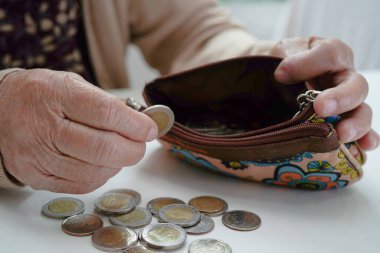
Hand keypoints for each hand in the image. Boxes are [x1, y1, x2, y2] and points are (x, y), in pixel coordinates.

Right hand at [0, 69, 157, 192]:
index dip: (135, 124)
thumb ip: (106, 103)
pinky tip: (103, 164)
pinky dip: (100, 176)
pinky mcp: (37, 176)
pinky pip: (80, 185)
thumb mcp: (72, 84)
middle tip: (140, 145)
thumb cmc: (42, 95)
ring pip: (93, 171)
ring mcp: (38, 155)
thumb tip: (142, 122)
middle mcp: (45, 127)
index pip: (105, 113)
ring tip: (121, 153)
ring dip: (118, 165)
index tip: (150, 129)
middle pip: (102, 148)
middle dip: (132, 150)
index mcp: (57, 95)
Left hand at [271, 37, 378, 150]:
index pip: (330, 54)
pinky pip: (360, 132)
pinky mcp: (342, 122)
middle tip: (322, 108)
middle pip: (355, 86)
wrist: (276, 78)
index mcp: (331, 54)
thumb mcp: (281, 52)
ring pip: (361, 111)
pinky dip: (364, 138)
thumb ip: (286, 58)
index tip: (280, 74)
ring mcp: (346, 102)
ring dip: (355, 124)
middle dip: (341, 98)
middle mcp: (344, 78)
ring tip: (342, 134)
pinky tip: (363, 146)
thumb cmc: (282, 62)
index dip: (308, 64)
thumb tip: (283, 73)